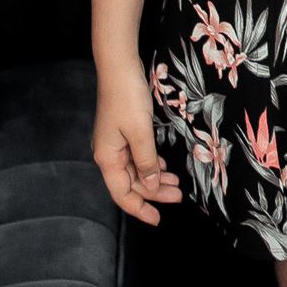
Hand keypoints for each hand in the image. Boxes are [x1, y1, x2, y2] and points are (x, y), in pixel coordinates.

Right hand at [93, 57, 183, 223]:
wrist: (119, 67)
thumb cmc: (127, 98)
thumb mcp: (141, 132)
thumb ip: (146, 161)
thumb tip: (150, 185)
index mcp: (108, 158)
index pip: (123, 194)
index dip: (140, 209)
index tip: (158, 219)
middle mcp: (108, 154)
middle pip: (130, 184)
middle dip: (153, 193)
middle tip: (178, 196)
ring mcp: (114, 143)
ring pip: (135, 170)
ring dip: (154, 179)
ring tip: (176, 184)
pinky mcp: (122, 132)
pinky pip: (136, 157)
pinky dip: (150, 164)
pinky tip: (163, 166)